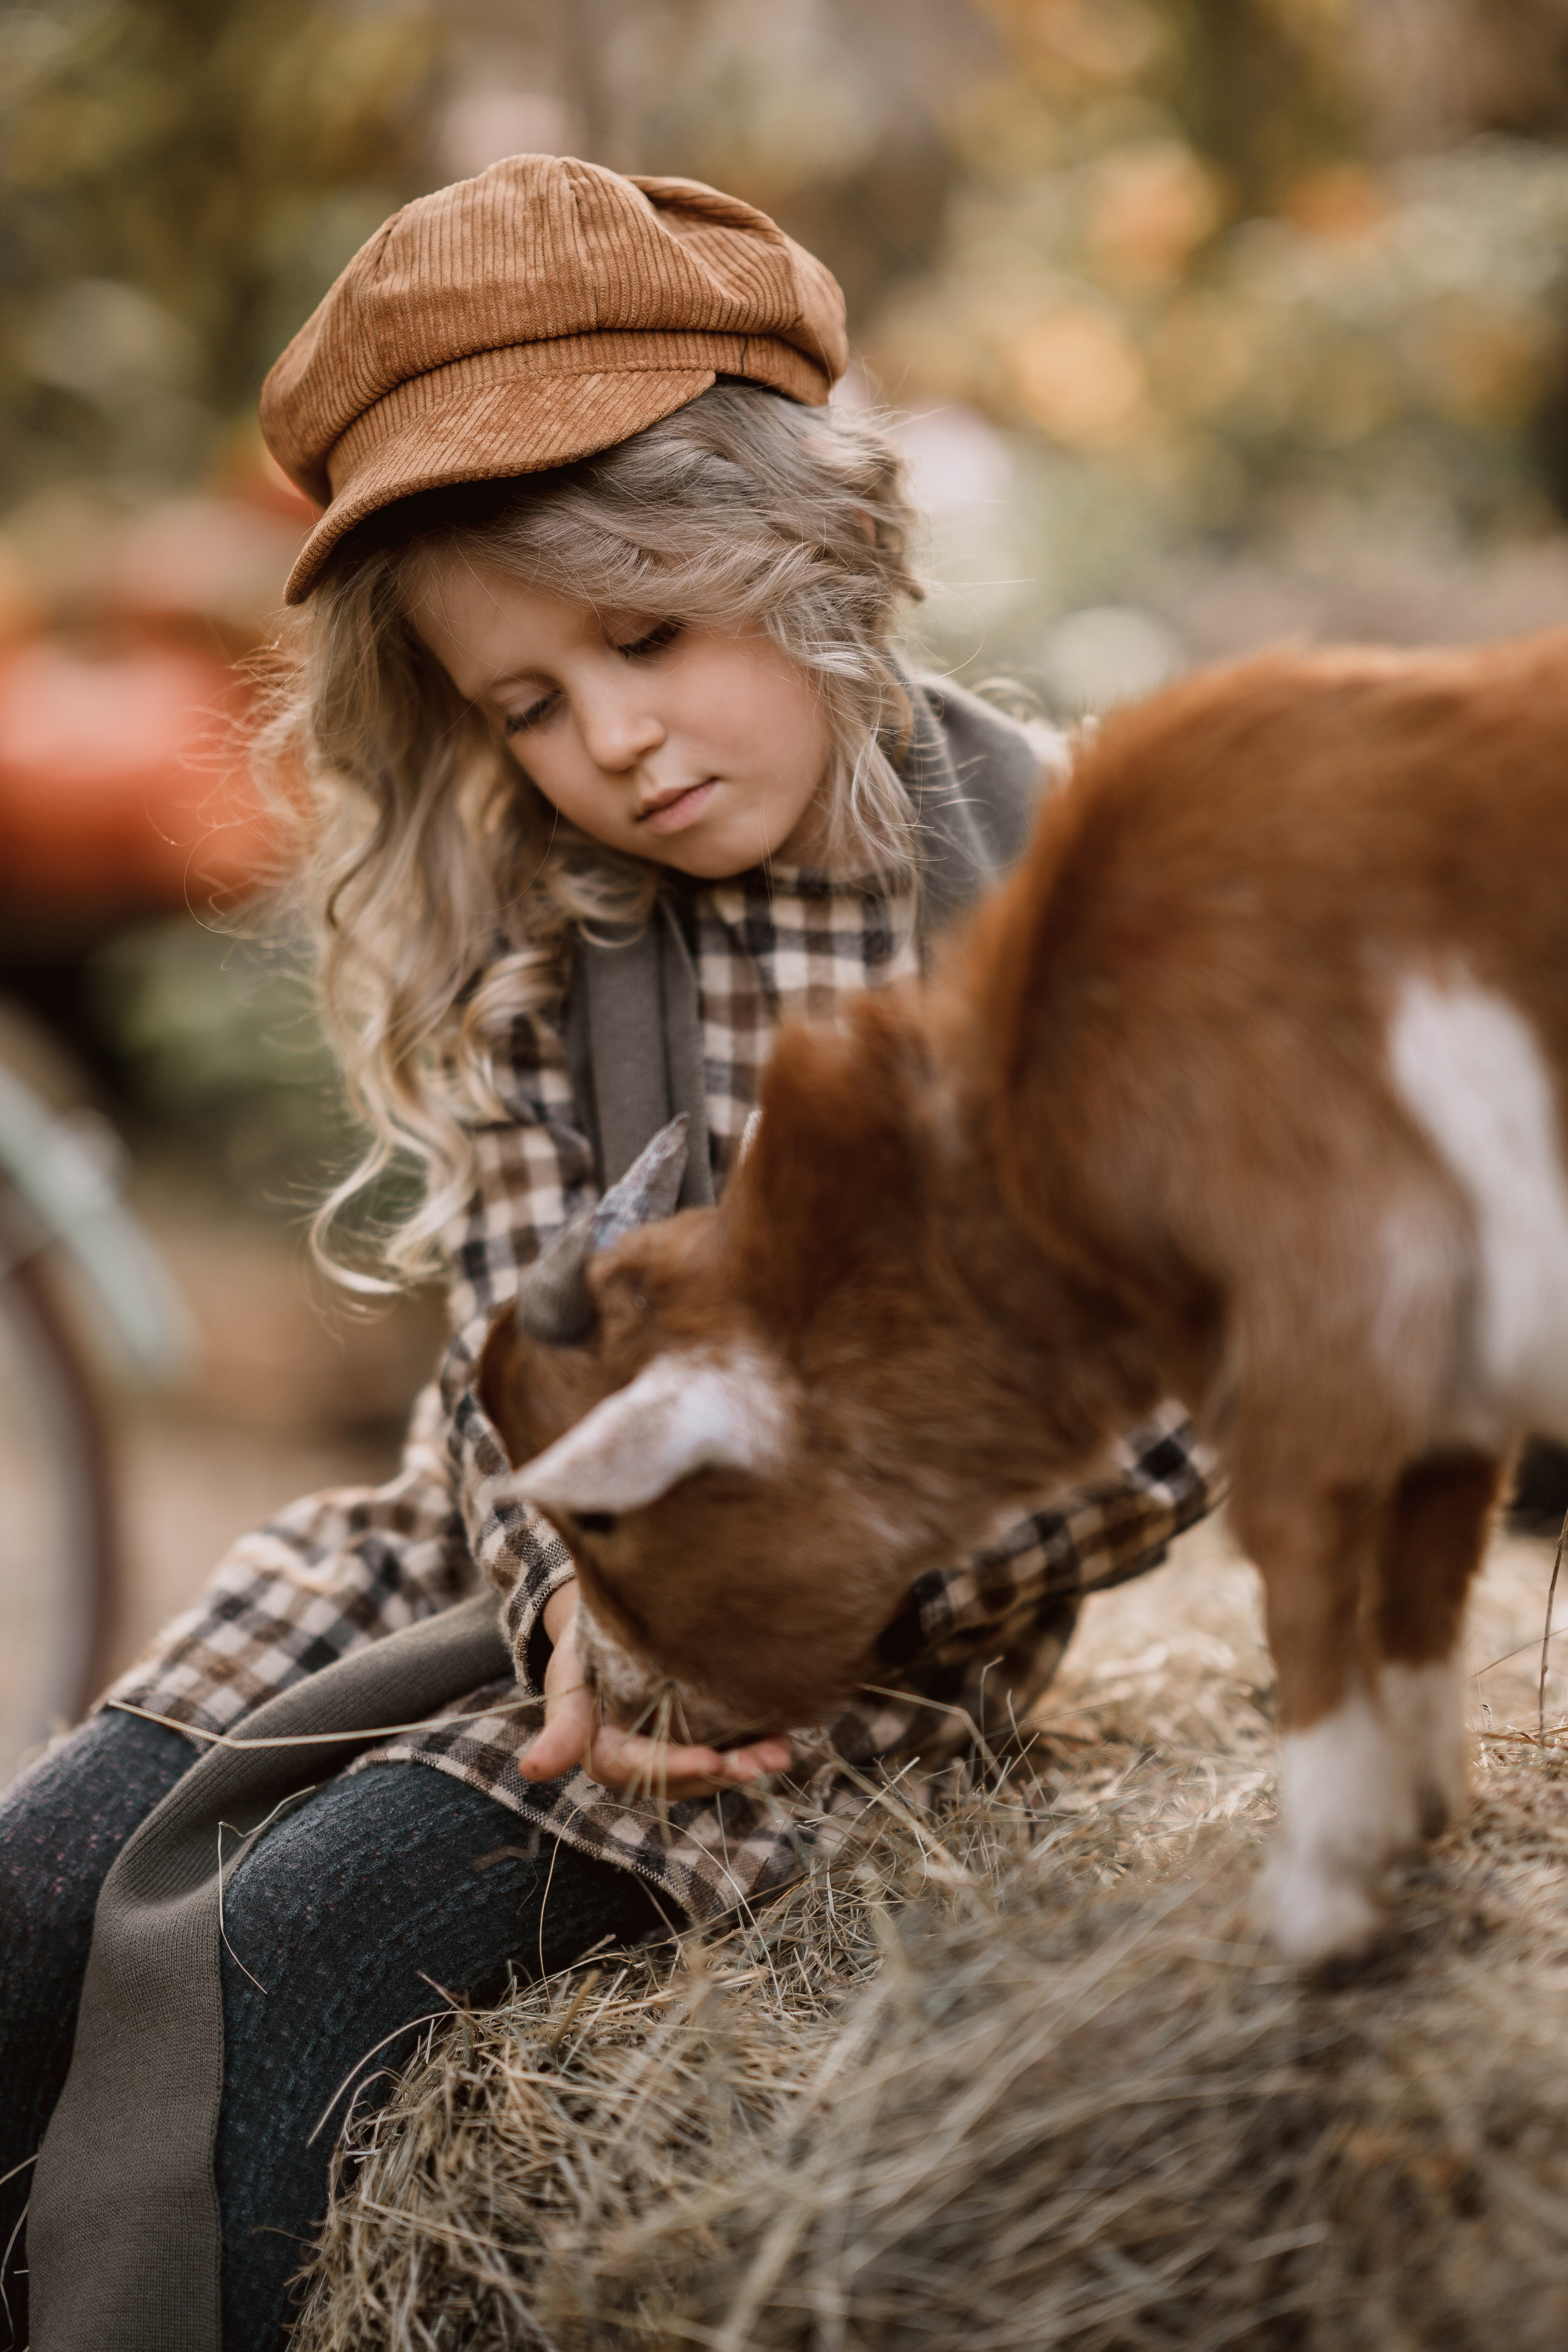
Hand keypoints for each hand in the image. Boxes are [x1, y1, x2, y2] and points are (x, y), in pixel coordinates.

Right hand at [520, 1581, 792, 1799]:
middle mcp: (643, 1763)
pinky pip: (730, 1747)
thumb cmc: (584, 1645)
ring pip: (713, 1770)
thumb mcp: (568, 1676)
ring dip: (748, 1764)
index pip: (641, 1769)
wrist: (612, 1617)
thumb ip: (562, 1726)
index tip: (713, 1760)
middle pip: (685, 1778)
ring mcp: (675, 1751)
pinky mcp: (702, 1734)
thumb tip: (532, 1770)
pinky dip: (755, 1744)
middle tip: (766, 1760)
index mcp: (606, 1755)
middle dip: (726, 1771)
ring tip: (782, 1752)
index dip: (677, 1768)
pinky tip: (785, 1737)